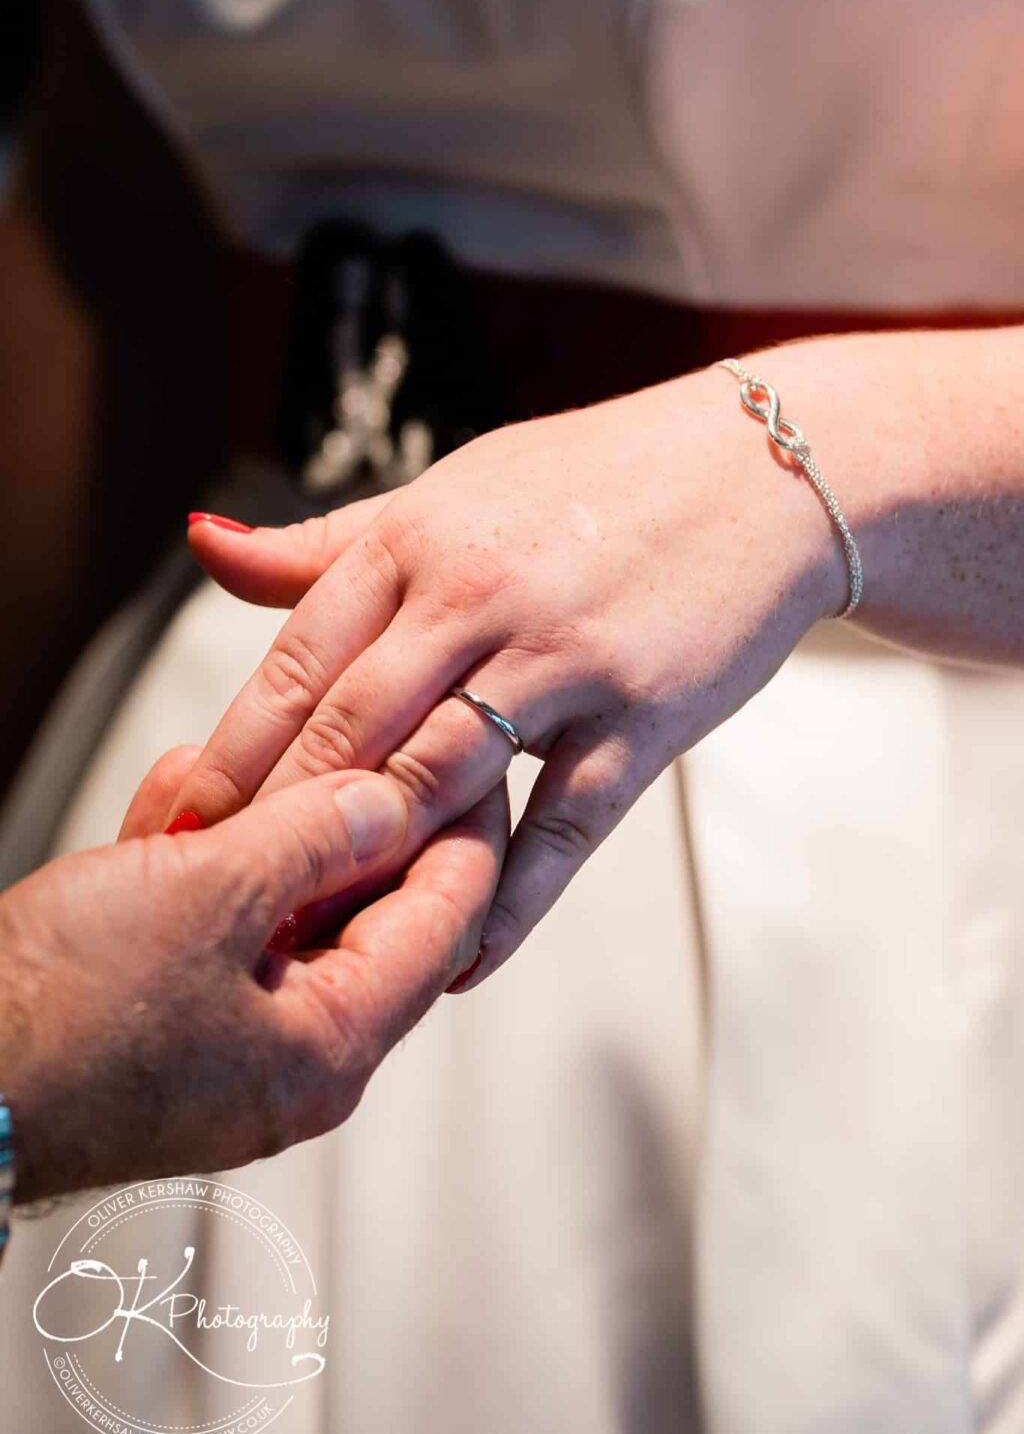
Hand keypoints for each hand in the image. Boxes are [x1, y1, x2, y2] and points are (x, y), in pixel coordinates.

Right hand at [1, 747, 506, 1202]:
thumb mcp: (205, 896)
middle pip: (371, 918)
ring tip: (261, 755)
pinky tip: (182, 801)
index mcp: (330, 1048)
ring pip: (286, 917)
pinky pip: (218, 938)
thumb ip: (313, 842)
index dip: (463, 829)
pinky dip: (207, 869)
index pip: (446, 923)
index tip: (467, 756)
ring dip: (272, 833)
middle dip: (359, 820)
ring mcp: (233, 1051)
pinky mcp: (173, 1031)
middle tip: (366, 739)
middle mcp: (296, 1063)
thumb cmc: (59, 1018)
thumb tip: (389, 802)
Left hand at [176, 366, 844, 985]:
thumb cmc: (593, 483)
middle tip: (224, 905)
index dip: (232, 754)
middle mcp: (481, 597)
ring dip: (378, 868)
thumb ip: (327, 540)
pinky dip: (510, 903)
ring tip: (322, 941)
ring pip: (446, 781)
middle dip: (279, 825)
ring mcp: (566, 660)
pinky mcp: (643, 717)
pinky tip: (462, 960)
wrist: (759, 472)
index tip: (185, 829)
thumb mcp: (451, 490)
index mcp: (419, 539)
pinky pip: (563, 828)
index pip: (300, 662)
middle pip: (355, 731)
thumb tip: (203, 546)